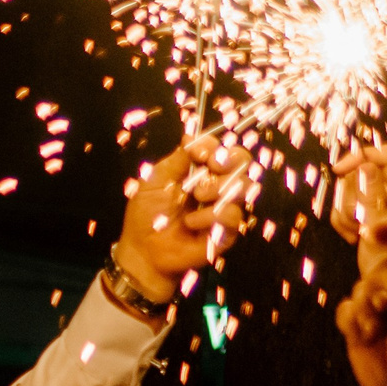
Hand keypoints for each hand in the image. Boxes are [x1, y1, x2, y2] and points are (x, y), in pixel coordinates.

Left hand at [113, 136, 250, 303]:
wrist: (143, 251)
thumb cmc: (146, 216)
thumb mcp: (155, 180)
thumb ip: (177, 158)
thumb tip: (192, 135)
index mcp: (201, 172)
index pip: (222, 149)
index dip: (214, 146)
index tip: (199, 152)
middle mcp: (217, 187)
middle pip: (242, 163)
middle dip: (229, 159)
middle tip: (211, 166)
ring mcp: (224, 208)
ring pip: (243, 186)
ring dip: (218, 187)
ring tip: (196, 196)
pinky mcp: (227, 232)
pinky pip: (233, 215)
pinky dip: (211, 216)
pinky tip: (191, 223)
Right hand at [329, 149, 386, 385]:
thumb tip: (382, 223)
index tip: (366, 183)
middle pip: (377, 251)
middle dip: (377, 278)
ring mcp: (383, 299)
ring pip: (357, 280)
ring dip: (365, 304)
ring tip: (383, 326)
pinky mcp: (360, 319)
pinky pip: (345, 306)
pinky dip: (354, 321)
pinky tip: (370, 337)